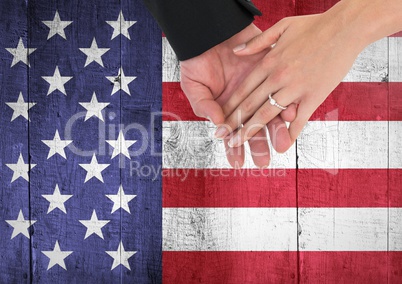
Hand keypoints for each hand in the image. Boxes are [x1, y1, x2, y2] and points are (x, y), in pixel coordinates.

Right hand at [180, 24, 296, 167]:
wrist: (212, 31)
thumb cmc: (198, 60)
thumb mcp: (194, 85)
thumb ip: (204, 106)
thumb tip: (218, 125)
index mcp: (227, 110)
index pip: (232, 134)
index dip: (234, 149)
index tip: (237, 163)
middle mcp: (246, 103)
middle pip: (255, 129)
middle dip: (259, 147)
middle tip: (263, 162)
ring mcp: (260, 90)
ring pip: (271, 115)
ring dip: (277, 131)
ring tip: (281, 144)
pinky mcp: (271, 73)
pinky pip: (281, 91)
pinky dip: (285, 103)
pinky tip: (288, 115)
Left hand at [215, 10, 366, 150]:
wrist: (346, 27)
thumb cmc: (314, 26)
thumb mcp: (281, 27)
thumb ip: (257, 42)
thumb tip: (235, 52)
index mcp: (269, 62)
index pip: (243, 89)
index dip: (228, 106)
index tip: (218, 118)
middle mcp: (278, 76)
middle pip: (250, 105)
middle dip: (233, 123)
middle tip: (221, 137)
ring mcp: (296, 87)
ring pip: (267, 114)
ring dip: (251, 131)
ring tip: (238, 144)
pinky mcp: (314, 95)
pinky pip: (299, 118)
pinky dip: (290, 132)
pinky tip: (282, 145)